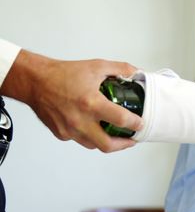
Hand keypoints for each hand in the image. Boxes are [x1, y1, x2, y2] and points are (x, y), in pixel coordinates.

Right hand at [2, 50, 142, 151]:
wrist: (35, 81)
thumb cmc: (63, 74)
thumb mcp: (96, 66)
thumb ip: (120, 69)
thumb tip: (137, 72)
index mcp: (91, 103)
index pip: (121, 120)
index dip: (136, 124)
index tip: (141, 124)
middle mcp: (80, 120)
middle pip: (108, 145)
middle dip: (124, 145)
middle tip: (132, 139)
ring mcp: (69, 129)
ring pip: (94, 145)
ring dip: (107, 142)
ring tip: (116, 135)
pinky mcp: (61, 134)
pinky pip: (80, 140)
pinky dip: (90, 136)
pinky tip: (94, 127)